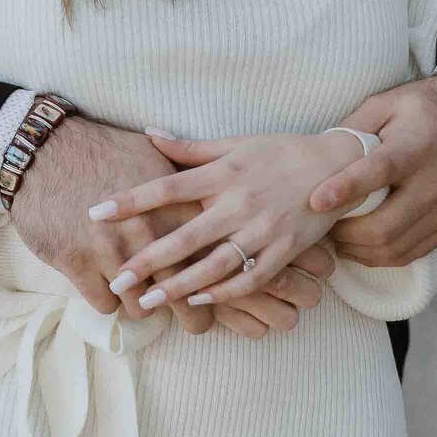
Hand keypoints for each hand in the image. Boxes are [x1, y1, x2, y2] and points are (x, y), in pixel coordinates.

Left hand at [87, 128, 357, 319]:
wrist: (339, 165)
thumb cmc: (281, 152)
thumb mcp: (236, 143)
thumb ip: (190, 148)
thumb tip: (147, 134)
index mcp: (224, 173)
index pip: (167, 186)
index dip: (131, 201)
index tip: (96, 213)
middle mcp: (240, 203)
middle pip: (186, 236)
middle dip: (147, 260)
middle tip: (116, 279)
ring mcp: (264, 231)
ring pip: (215, 266)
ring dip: (178, 287)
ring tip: (147, 301)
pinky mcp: (285, 252)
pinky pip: (250, 278)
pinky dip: (223, 293)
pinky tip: (197, 302)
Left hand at [309, 75, 436, 265]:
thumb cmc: (426, 109)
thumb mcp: (388, 103)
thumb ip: (353, 128)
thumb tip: (320, 156)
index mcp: (417, 147)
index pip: (379, 172)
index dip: (346, 188)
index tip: (315, 201)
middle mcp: (436, 183)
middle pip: (384, 226)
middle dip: (345, 233)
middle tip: (321, 224)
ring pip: (395, 248)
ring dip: (358, 249)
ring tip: (337, 236)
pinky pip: (411, 253)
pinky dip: (380, 255)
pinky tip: (361, 244)